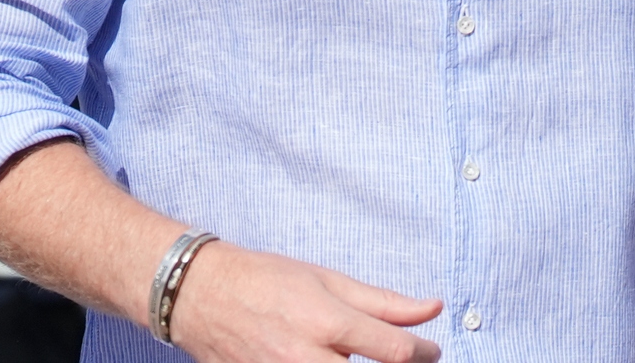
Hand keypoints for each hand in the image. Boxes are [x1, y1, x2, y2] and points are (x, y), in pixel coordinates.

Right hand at [169, 241, 442, 362]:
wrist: (201, 296)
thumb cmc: (267, 280)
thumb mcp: (328, 280)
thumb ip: (383, 302)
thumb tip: (433, 309)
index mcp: (325, 321)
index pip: (392, 351)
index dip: (422, 354)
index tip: (431, 351)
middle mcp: (303, 357)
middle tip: (409, 362)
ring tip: (363, 359)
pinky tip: (332, 362)